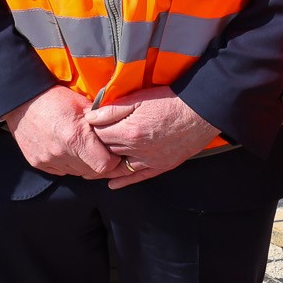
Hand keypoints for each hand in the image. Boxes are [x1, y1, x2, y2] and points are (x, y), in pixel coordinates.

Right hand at [2, 86, 123, 178]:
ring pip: (77, 173)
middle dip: (99, 163)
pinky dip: (67, 163)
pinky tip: (65, 148)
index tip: (113, 151)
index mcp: (76, 137)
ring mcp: (48, 160)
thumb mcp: (82, 103)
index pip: (105, 165)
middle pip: (92, 172)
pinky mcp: (38, 163)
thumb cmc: (54, 97)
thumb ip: (102, 120)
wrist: (21, 100)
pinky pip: (61, 171)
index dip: (112, 160)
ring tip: (82, 147)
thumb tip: (120, 129)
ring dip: (83, 164)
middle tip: (99, 149)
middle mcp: (62, 153)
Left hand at [84, 85, 218, 188]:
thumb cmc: (171, 100)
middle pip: (106, 152)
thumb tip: (90, 116)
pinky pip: (138, 177)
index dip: (89, 132)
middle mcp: (136, 150)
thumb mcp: (139, 98)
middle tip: (81, 150)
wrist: (202, 111)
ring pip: (119, 168)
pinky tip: (112, 184)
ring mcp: (149, 160)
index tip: (81, 130)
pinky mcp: (161, 166)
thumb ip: (113, 109)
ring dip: (104, 168)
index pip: (98, 135)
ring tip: (88, 170)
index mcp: (128, 131)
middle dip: (93, 150)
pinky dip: (123, 182)